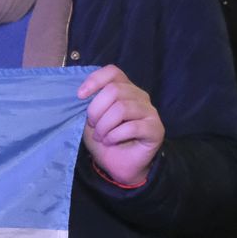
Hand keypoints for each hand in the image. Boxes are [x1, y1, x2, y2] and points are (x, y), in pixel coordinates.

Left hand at [77, 64, 163, 187]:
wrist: (118, 165)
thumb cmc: (105, 139)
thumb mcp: (91, 119)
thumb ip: (90, 104)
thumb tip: (82, 93)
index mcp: (124, 89)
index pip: (112, 72)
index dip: (95, 80)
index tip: (80, 96)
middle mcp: (139, 96)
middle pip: (114, 90)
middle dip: (96, 110)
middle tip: (93, 126)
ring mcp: (150, 111)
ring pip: (122, 108)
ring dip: (105, 126)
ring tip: (101, 137)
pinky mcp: (156, 128)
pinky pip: (132, 127)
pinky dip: (115, 135)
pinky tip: (111, 141)